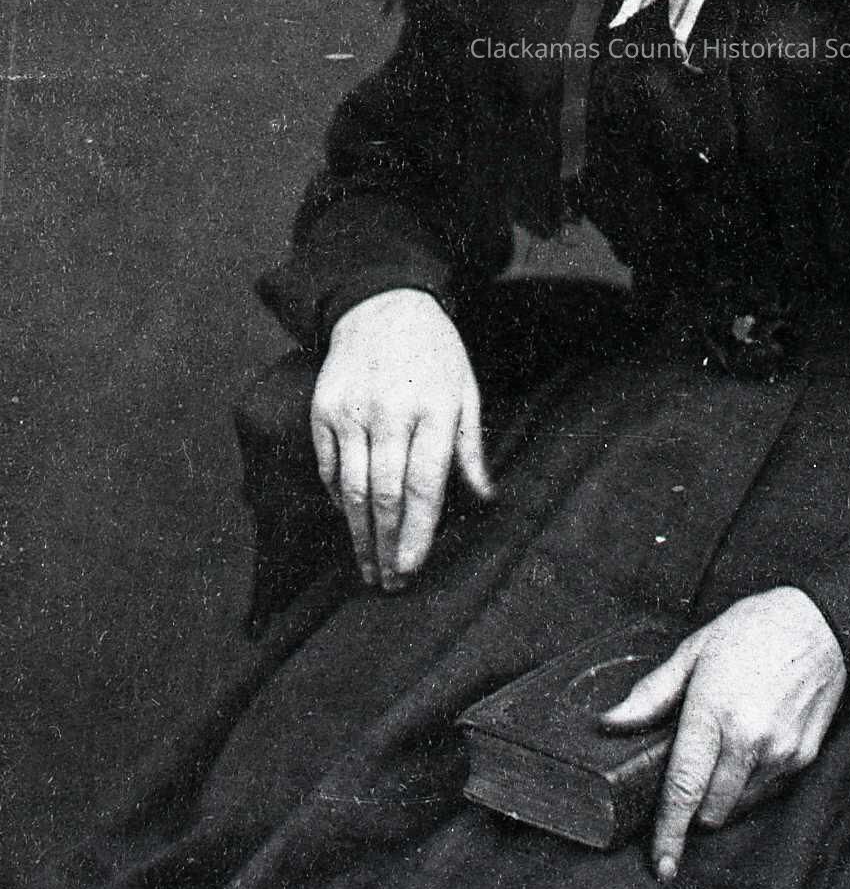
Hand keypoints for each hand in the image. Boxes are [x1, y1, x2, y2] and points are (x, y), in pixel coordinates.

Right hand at [309, 288, 489, 591]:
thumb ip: (471, 447)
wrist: (382, 304)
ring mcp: (352, 412)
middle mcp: (391, 414)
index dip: (417, 534)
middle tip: (390, 583)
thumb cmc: (434, 354)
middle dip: (387, 547)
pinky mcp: (324, 409)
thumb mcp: (466, 390)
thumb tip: (486, 499)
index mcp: (435, 411)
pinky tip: (348, 521)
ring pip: (351, 488)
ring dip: (359, 534)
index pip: (424, 486)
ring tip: (367, 567)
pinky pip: (328, 466)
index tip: (412, 570)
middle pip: (386, 496)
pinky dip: (336, 499)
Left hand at [601, 588, 845, 880]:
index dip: (669, 833)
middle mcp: (749, 740)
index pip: (683, 789)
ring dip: (724, 795)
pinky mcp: (804, 757)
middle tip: (693, 768)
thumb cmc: (753, 630)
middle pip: (710, 810)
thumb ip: (652, 693)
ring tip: (727, 747)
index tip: (660, 865)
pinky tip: (752, 744)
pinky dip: (752, 782)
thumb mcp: (695, 651)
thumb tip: (611, 722)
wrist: (820, 623)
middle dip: (694, 803)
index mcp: (713, 712)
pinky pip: (767, 791)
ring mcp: (780, 752)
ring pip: (739, 806)